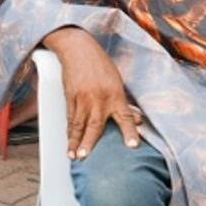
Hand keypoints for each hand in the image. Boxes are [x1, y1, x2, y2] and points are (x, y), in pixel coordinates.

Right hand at [44, 27, 142, 159]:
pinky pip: (70, 116)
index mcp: (115, 95)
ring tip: (73, 155)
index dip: (129, 132)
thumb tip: (137, 121)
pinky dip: (69, 130)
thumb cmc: (100, 64)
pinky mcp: (70, 96)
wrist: (78, 49)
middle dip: (89, 142)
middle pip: (94, 125)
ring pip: (78, 124)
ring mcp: (82, 98)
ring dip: (75, 141)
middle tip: (85, 157)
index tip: (132, 146)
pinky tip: (68, 139)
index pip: (125, 117)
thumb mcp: (117, 82)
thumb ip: (124, 103)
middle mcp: (98, 99)